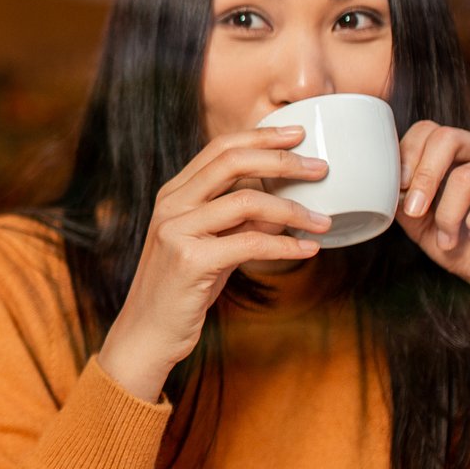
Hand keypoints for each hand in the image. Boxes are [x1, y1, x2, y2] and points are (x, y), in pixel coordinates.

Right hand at [95, 127, 332, 400]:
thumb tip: (284, 206)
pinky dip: (285, 244)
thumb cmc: (182, 290)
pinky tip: (307, 250)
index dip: (260, 136)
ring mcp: (176, 231)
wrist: (146, 334)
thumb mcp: (209, 246)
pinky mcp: (189, 261)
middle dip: (283, 159)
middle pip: (232, 162)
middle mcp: (171, 205)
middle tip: (321, 168)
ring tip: (323, 220)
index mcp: (173, 194)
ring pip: (246, 201)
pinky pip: (250, 243)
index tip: (297, 134)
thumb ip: (238, 222)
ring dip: (293, 208)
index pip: (219, 148)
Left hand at [396, 122, 469, 317]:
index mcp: (461, 151)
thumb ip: (403, 199)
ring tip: (448, 238)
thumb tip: (385, 184)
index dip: (406, 155)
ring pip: (465, 176)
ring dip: (448, 215)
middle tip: (414, 212)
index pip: (428, 130)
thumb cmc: (464, 247)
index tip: (397, 188)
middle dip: (423, 178)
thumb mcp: (421, 224)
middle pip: (446, 138)